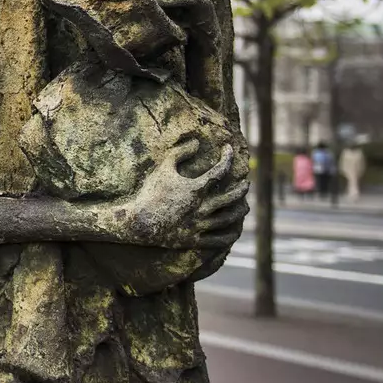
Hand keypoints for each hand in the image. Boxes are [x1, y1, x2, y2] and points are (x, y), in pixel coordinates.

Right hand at [110, 138, 247, 248]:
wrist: (137, 222)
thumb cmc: (149, 193)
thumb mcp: (163, 168)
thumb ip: (180, 152)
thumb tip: (196, 142)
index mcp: (194, 189)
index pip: (219, 170)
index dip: (227, 158)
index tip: (229, 150)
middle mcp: (200, 207)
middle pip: (230, 197)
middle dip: (242, 188)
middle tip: (246, 183)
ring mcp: (198, 225)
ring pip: (228, 218)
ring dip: (240, 211)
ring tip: (245, 206)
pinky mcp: (193, 240)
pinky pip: (218, 240)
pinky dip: (229, 235)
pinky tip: (235, 231)